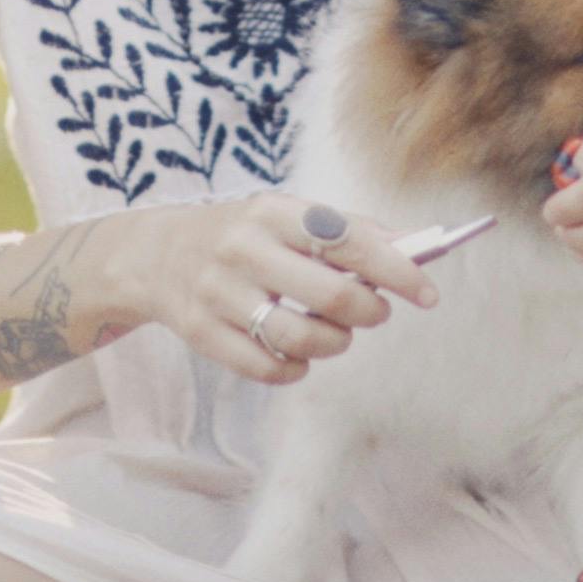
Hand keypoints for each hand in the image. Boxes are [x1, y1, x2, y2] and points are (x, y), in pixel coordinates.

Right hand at [107, 194, 438, 384]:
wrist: (155, 255)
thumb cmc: (243, 234)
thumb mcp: (288, 216)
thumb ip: (349, 231)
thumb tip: (415, 248)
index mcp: (273, 212)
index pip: (348, 242)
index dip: (396, 271)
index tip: (427, 293)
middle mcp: (243, 249)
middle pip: (330, 295)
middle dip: (369, 311)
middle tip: (375, 312)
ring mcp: (219, 294)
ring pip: (301, 338)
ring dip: (336, 343)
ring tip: (337, 334)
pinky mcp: (202, 334)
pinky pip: (268, 368)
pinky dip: (296, 368)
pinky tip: (298, 355)